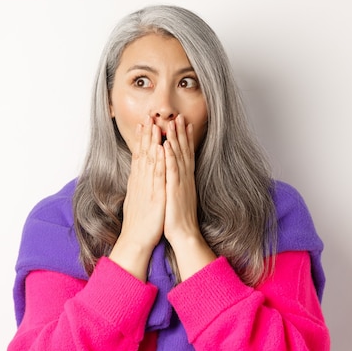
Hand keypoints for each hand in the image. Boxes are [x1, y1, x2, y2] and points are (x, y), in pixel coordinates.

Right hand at [109, 116, 165, 280]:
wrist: (136, 240)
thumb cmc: (139, 222)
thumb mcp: (137, 199)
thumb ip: (139, 185)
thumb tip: (139, 175)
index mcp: (138, 182)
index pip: (139, 156)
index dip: (142, 139)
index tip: (144, 124)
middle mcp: (140, 182)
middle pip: (143, 154)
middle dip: (146, 134)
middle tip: (148, 116)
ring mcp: (147, 187)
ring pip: (149, 160)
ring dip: (152, 142)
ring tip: (155, 126)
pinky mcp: (155, 196)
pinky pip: (157, 175)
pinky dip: (159, 161)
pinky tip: (161, 149)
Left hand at [163, 115, 215, 279]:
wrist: (184, 235)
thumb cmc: (179, 218)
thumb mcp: (179, 196)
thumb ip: (178, 183)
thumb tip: (176, 175)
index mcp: (185, 180)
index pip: (185, 154)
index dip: (184, 138)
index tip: (183, 124)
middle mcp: (185, 178)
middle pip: (183, 151)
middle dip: (181, 132)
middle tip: (179, 115)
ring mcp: (181, 183)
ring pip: (178, 156)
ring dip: (176, 138)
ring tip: (173, 122)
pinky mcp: (174, 190)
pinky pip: (172, 170)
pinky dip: (169, 157)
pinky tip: (166, 144)